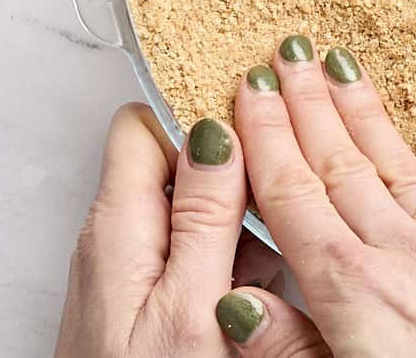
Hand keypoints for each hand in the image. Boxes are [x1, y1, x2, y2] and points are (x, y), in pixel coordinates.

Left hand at [54, 104, 288, 356]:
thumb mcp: (189, 306)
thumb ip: (204, 213)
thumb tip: (218, 128)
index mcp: (119, 225)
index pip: (146, 124)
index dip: (202, 110)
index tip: (261, 115)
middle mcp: (120, 236)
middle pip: (177, 159)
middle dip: (238, 161)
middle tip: (294, 170)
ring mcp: (136, 268)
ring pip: (196, 204)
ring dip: (244, 210)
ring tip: (296, 223)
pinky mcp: (152, 298)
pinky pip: (198, 248)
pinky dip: (238, 249)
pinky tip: (273, 272)